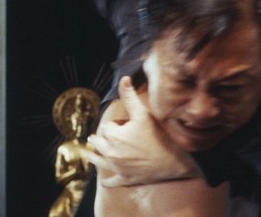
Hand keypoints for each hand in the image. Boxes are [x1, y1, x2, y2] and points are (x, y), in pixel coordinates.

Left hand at [84, 76, 199, 186]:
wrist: (172, 162)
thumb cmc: (158, 136)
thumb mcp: (143, 114)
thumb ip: (130, 96)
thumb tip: (123, 79)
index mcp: (113, 136)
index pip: (107, 126)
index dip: (115, 124)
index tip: (123, 124)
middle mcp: (111, 153)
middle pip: (98, 144)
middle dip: (98, 139)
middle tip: (94, 138)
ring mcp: (117, 168)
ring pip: (99, 162)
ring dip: (94, 157)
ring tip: (88, 154)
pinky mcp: (125, 179)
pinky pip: (111, 181)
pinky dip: (108, 180)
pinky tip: (105, 180)